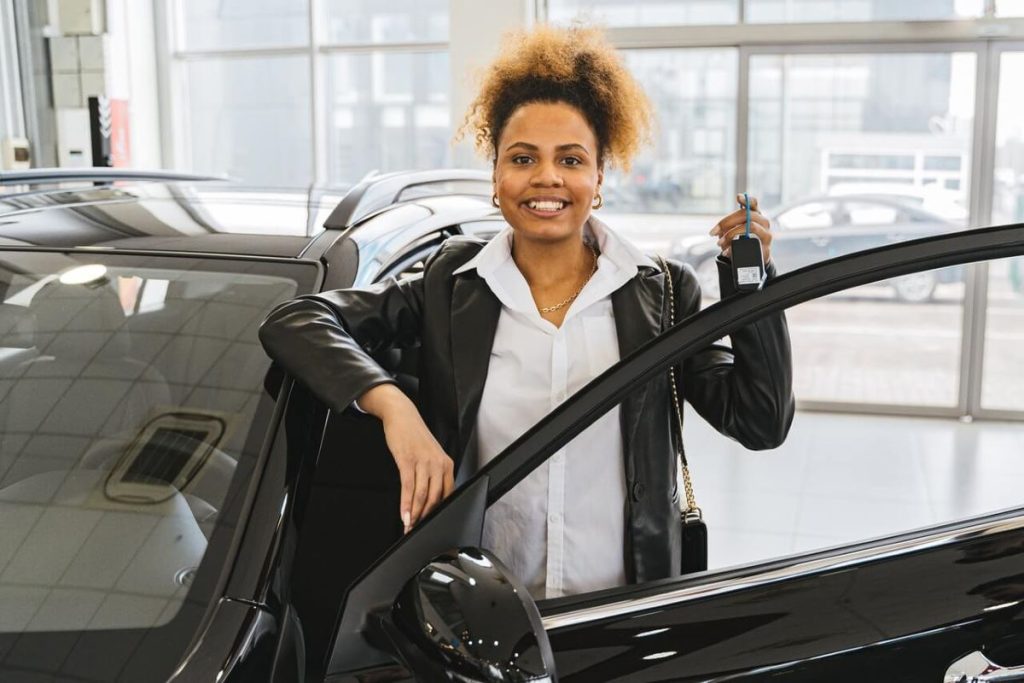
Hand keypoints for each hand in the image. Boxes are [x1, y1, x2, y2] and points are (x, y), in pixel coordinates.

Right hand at [358, 384, 454, 532]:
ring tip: (408, 526)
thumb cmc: (415, 437)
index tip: (431, 524)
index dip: (439, 512)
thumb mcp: (431, 455)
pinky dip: (405, 504)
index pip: (447, 494)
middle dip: (425, 518)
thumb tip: (430, 499)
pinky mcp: (407, 460)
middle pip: (435, 498)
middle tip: (416, 529)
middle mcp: (438, 463)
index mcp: (447, 464)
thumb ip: (434, 474)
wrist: (402, 416)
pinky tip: (403, 515)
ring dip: (414, 514)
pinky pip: (408, 487)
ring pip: (422, 496)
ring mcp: (423, 462)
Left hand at [710, 194, 772, 263]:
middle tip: (713, 232)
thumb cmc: (743, 243)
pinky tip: (727, 251)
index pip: (753, 203)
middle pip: (746, 214)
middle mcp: (763, 222)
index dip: (746, 200)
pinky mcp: (766, 246)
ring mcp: (766, 233)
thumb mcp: (735, 232)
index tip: (738, 197)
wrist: (755, 260)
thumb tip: (718, 231)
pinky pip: (751, 242)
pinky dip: (736, 246)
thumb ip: (728, 227)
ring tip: (719, 243)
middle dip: (726, 222)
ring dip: (731, 233)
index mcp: (755, 215)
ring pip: (750, 226)